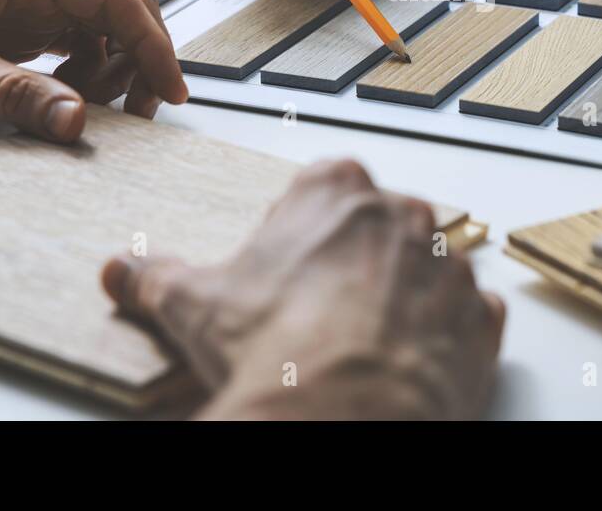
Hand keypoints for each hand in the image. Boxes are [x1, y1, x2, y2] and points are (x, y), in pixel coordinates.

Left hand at [0, 0, 186, 140]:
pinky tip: (62, 99)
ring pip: (103, 32)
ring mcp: (27, 0)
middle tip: (137, 113)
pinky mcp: (17, 26)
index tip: (170, 90)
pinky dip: (84, 78)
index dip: (152, 46)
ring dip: (111, 73)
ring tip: (86, 109)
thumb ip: (13, 94)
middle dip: (137, 62)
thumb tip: (77, 121)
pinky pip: (75, 47)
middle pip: (120, 12)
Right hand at [101, 159, 503, 419]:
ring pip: (425, 269)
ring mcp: (450, 264)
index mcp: (336, 189)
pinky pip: (467, 315)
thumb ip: (156, 277)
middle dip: (352, 262)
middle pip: (376, 226)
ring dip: (403, 297)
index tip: (282, 268)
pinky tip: (408, 360)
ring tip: (362, 344)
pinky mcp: (480, 317)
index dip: (298, 231)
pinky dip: (445, 335)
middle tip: (317, 312)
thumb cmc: (277, 347)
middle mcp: (403, 214)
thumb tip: (121, 270)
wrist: (342, 415)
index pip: (320, 187)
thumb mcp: (195, 305)